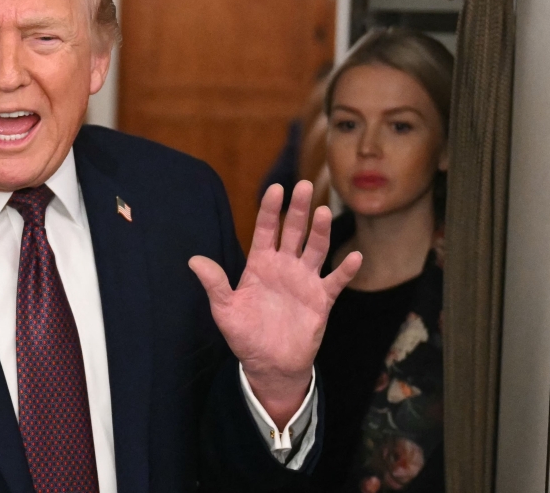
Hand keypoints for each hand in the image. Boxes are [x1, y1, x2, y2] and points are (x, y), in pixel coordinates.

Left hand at [189, 181, 360, 427]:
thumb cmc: (245, 335)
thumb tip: (193, 260)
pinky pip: (335, 282)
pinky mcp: (321, 300)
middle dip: (298, 209)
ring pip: (315, 249)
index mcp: (260, 264)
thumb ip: (215, 284)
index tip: (275, 188)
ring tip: (324, 211)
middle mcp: (284, 266)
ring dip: (320, 231)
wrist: (269, 364)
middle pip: (293, 231)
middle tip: (304, 185)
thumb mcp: (225, 310)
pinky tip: (355, 257)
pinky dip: (346, 270)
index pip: (266, 230)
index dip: (270, 210)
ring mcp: (304, 281)